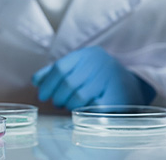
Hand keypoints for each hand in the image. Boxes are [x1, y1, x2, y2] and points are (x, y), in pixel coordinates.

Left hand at [32, 46, 154, 110]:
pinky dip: (84, 111)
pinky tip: (80, 111)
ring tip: (67, 106)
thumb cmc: (96, 74)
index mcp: (86, 54)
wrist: (130, 82)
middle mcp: (98, 63)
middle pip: (68, 82)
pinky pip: (94, 106)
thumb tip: (36, 81)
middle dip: (58, 96)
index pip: (60, 67)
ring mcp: (109, 79)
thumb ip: (56, 71)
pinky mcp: (118, 95)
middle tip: (56, 103)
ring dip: (69, 104)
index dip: (48, 83)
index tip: (42, 95)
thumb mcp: (78, 65)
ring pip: (80, 96)